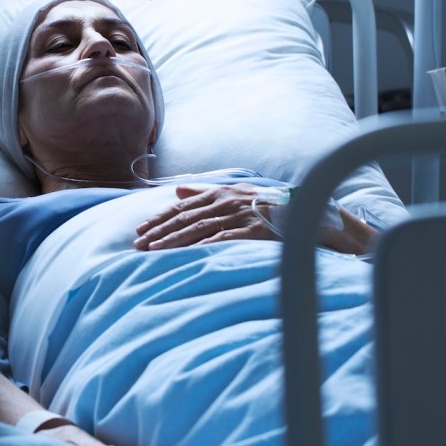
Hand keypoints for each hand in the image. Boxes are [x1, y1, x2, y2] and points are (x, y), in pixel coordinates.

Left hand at [133, 184, 276, 250]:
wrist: (305, 212)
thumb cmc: (265, 205)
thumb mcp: (234, 193)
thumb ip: (204, 192)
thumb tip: (177, 191)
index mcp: (219, 193)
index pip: (182, 206)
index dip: (159, 218)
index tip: (140, 229)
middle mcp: (226, 201)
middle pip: (186, 217)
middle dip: (160, 230)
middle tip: (139, 243)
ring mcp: (240, 215)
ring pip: (200, 228)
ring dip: (174, 239)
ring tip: (154, 250)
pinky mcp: (255, 230)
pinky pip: (225, 238)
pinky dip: (204, 245)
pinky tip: (188, 254)